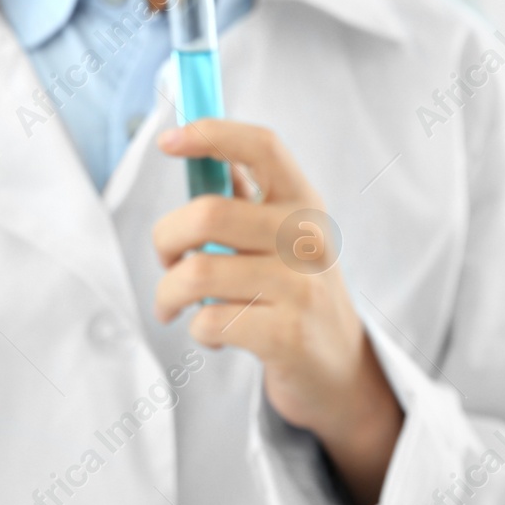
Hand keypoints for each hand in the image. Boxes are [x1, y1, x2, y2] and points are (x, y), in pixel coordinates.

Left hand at [152, 119, 402, 504]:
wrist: (339, 371)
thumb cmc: (293, 292)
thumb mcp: (281, 236)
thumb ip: (245, 195)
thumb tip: (194, 143)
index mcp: (304, 202)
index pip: (262, 146)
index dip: (210, 133)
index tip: (167, 141)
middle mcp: (307, 238)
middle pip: (207, 214)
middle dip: (165, 239)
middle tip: (166, 260)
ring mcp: (300, 287)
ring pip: (196, 273)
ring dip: (168, 292)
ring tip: (174, 303)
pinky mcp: (287, 335)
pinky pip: (208, 321)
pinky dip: (197, 330)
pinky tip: (214, 334)